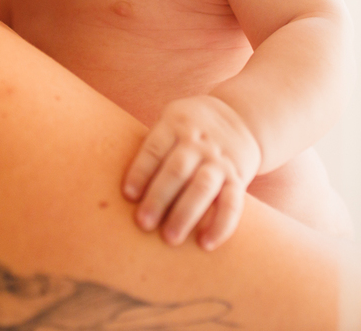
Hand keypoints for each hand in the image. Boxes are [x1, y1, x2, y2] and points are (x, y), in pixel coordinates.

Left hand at [122, 96, 260, 250]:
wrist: (241, 116)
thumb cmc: (191, 128)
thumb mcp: (171, 122)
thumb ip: (153, 148)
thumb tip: (120, 191)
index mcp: (176, 125)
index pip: (155, 148)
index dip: (140, 171)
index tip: (128, 195)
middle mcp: (199, 143)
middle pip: (177, 170)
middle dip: (159, 198)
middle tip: (143, 224)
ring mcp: (219, 161)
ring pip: (203, 187)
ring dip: (186, 214)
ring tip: (170, 239)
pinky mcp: (238, 178)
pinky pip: (232, 203)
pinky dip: (221, 225)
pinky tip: (206, 244)